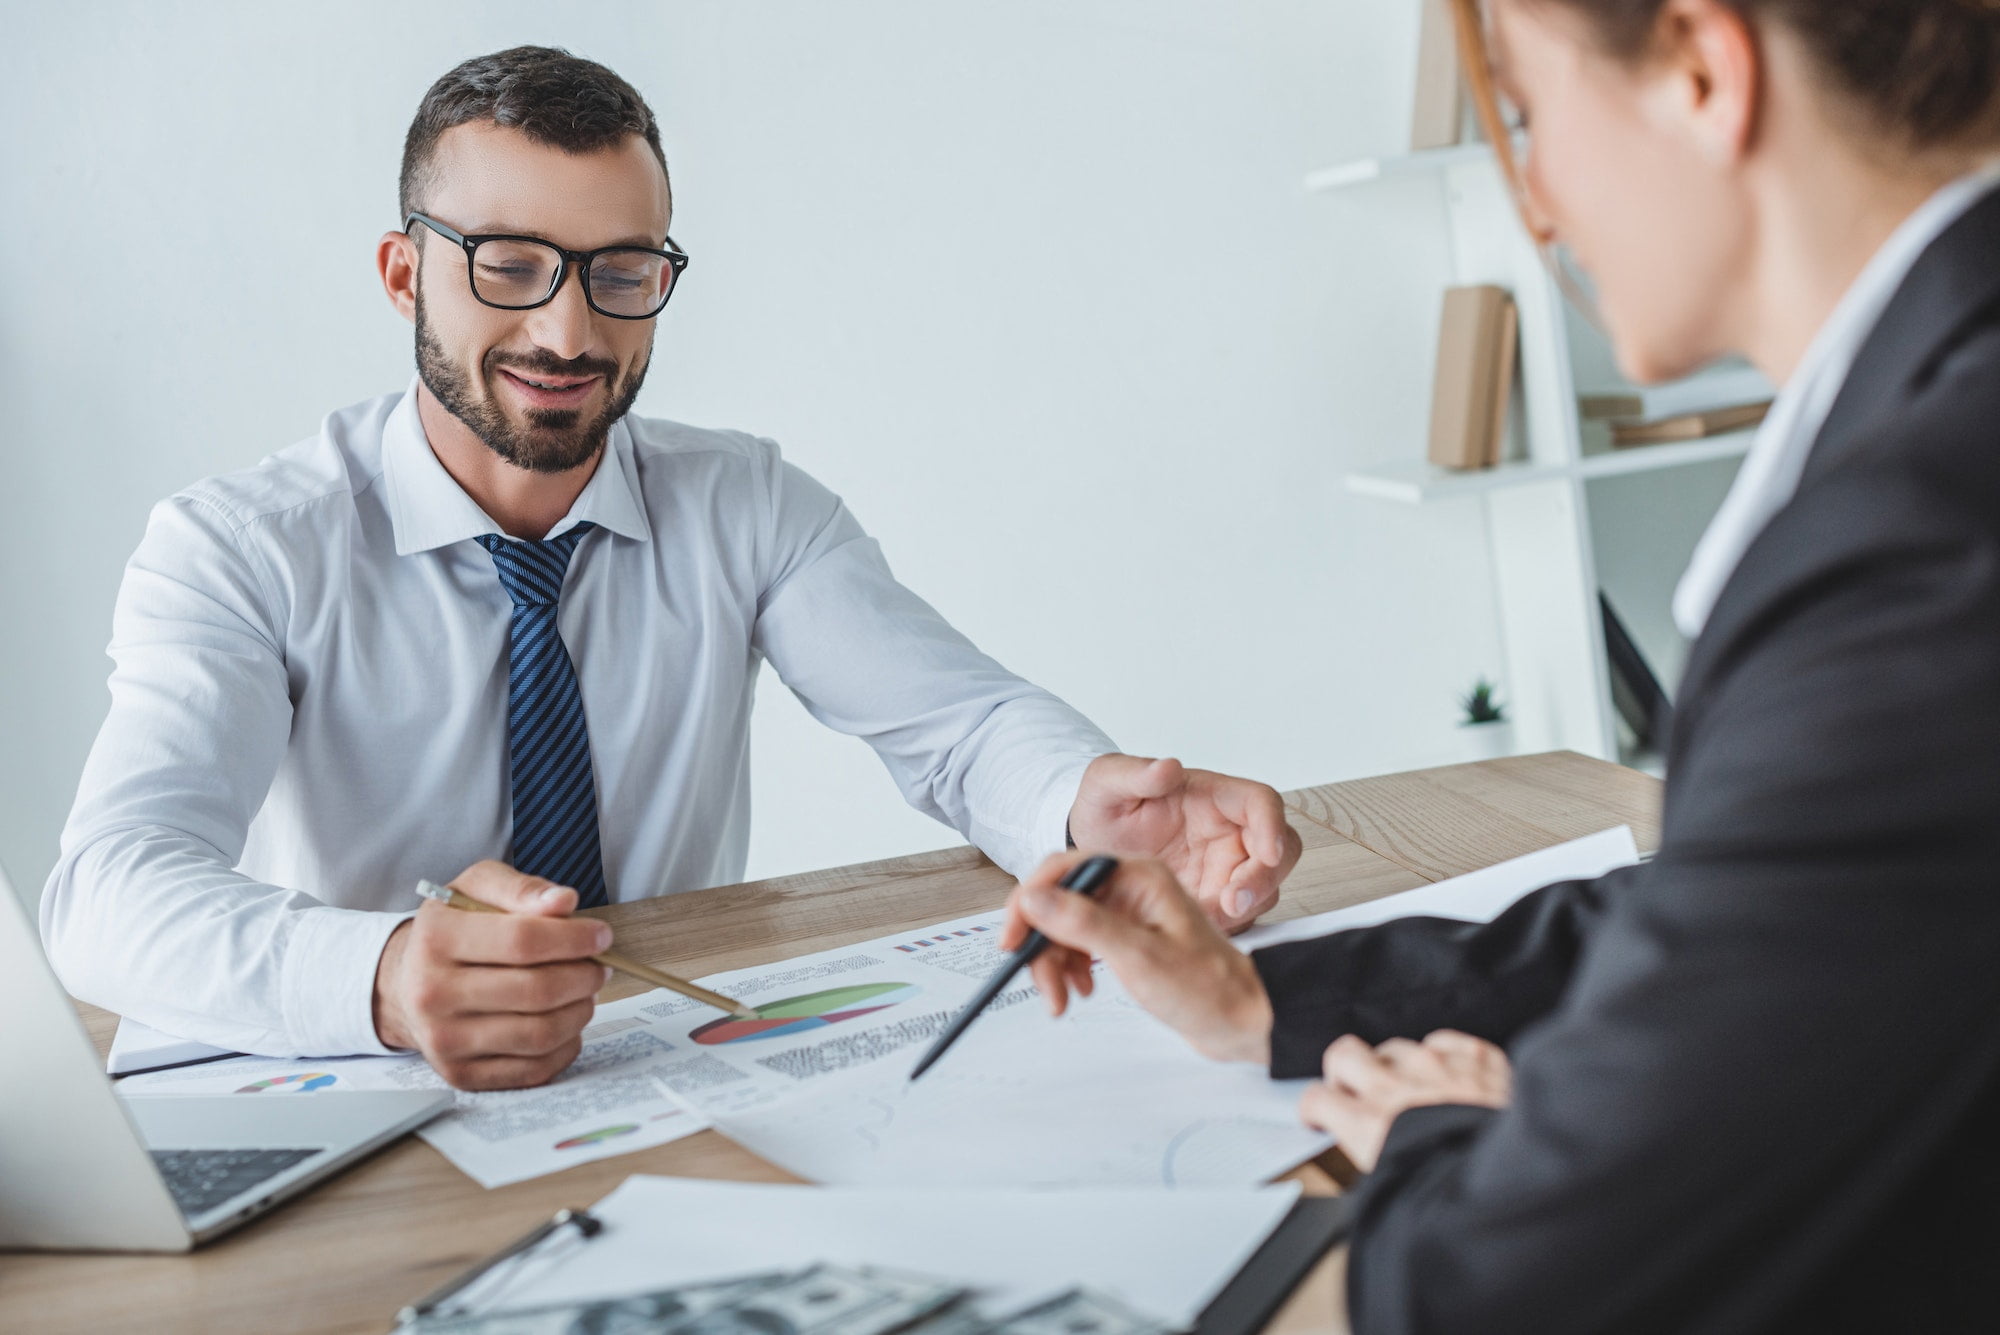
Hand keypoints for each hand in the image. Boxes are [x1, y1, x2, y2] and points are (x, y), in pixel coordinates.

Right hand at [372, 861, 613, 1090]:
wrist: (406, 983)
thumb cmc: (453, 930)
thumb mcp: (477, 889)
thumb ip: (522, 888)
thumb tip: (564, 902)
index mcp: (436, 939)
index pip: (524, 941)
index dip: (575, 938)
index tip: (601, 935)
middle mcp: (432, 994)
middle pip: (537, 991)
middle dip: (583, 977)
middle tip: (598, 967)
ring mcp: (444, 1041)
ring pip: (540, 1034)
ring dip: (579, 1011)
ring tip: (583, 992)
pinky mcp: (460, 1074)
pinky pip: (533, 1070)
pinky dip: (565, 1046)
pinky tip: (565, 1022)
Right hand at [1001, 852, 1273, 1063]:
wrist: (1243, 1021)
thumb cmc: (1208, 988)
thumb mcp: (1139, 956)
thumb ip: (1084, 924)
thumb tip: (1034, 897)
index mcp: (1138, 876)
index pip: (1064, 869)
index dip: (1029, 900)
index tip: (1011, 937)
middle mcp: (1131, 888)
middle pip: (1058, 900)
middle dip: (1040, 941)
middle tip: (1037, 982)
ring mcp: (1129, 914)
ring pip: (1065, 926)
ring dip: (1053, 961)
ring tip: (1061, 999)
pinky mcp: (1128, 939)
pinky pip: (1081, 944)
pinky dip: (1070, 968)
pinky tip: (1079, 991)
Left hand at [1067, 754, 1301, 932]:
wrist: (1090, 853)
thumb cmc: (1103, 810)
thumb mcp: (1104, 785)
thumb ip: (1133, 773)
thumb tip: (1168, 767)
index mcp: (1213, 796)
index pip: (1262, 801)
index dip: (1273, 826)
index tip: (1267, 853)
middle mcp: (1230, 832)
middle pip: (1281, 849)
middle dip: (1266, 877)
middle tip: (1232, 902)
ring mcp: (1227, 868)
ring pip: (1266, 888)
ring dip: (1246, 907)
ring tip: (1203, 917)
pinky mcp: (1217, 900)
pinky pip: (1240, 916)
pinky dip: (1227, 926)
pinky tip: (1194, 927)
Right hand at [1298, 1030, 1512, 1171]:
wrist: (1525, 1183)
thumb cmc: (1460, 1193)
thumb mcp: (1397, 1184)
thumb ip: (1373, 1155)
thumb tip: (1366, 1149)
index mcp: (1370, 1124)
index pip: (1317, 1098)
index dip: (1316, 1108)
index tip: (1323, 1114)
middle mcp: (1398, 1087)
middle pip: (1344, 1053)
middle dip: (1345, 1070)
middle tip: (1358, 1089)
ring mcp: (1438, 1066)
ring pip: (1396, 1047)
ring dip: (1399, 1066)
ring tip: (1417, 1090)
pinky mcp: (1477, 1058)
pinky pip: (1444, 1040)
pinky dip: (1445, 1054)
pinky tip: (1451, 1074)